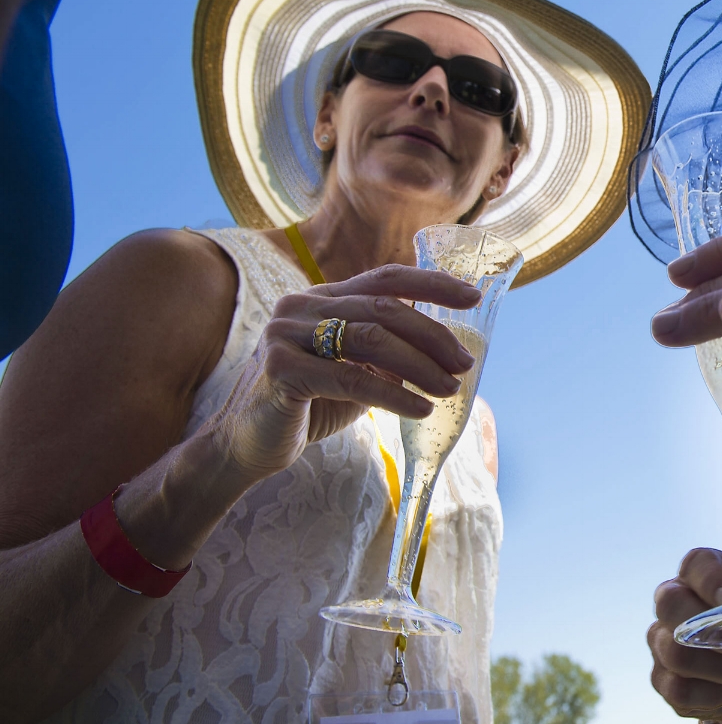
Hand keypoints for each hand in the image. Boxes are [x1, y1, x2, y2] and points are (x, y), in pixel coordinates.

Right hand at [205, 264, 480, 480]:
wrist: (246, 445)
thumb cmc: (308, 406)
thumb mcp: (353, 370)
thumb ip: (387, 353)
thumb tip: (448, 351)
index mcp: (322, 298)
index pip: (385, 278)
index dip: (431, 284)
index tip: (472, 297)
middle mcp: (301, 306)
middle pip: (384, 309)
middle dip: (433, 336)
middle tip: (465, 363)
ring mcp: (286, 334)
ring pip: (370, 340)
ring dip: (420, 366)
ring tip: (449, 389)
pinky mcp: (281, 370)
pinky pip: (350, 379)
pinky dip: (394, 395)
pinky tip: (421, 410)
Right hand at [648, 549, 721, 723]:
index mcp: (702, 573)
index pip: (696, 563)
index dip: (711, 580)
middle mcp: (673, 600)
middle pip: (669, 604)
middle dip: (712, 630)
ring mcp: (661, 639)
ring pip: (675, 653)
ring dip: (721, 669)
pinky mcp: (662, 677)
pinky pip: (679, 690)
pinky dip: (714, 695)